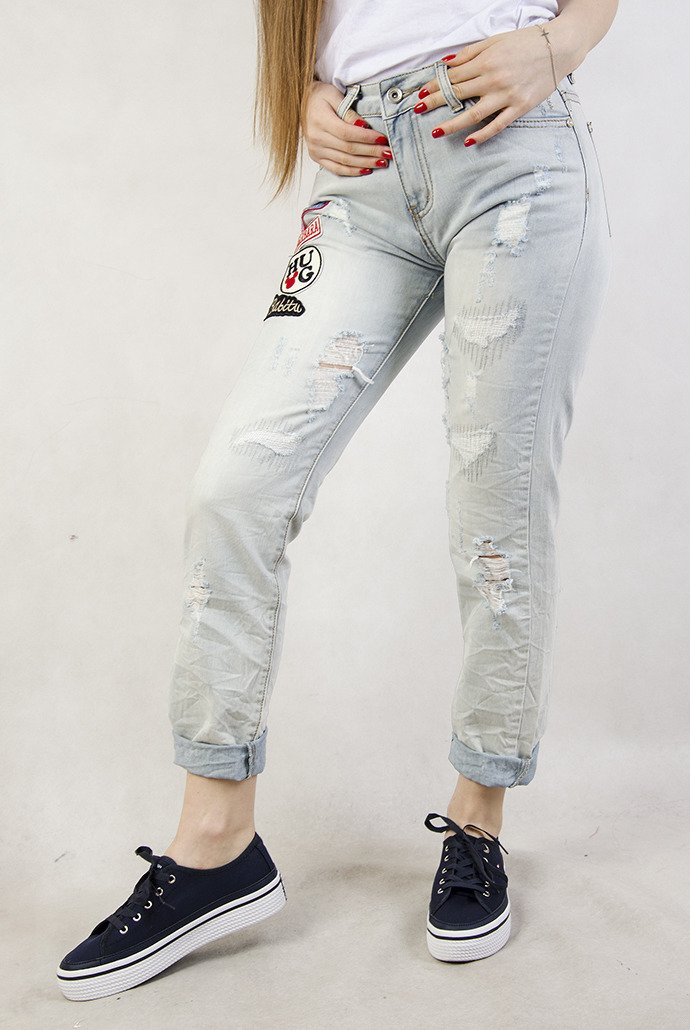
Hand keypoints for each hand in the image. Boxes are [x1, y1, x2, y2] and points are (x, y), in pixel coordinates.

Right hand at [303, 80, 391, 175]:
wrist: (303, 102)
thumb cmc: (321, 96)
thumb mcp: (334, 95)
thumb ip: (348, 110)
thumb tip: (363, 126)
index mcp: (320, 120)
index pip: (347, 133)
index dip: (366, 138)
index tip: (382, 139)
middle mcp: (316, 138)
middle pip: (348, 149)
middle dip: (371, 152)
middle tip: (388, 153)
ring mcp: (315, 150)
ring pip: (344, 161)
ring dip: (365, 163)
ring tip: (382, 162)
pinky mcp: (316, 157)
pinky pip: (336, 169)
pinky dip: (352, 171)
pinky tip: (366, 170)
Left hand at [413, 23, 580, 144]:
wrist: (558, 47)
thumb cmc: (526, 42)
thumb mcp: (496, 40)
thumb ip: (471, 53)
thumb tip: (447, 63)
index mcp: (486, 61)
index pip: (454, 76)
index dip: (435, 84)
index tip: (422, 92)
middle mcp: (494, 79)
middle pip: (458, 94)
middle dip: (435, 102)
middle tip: (418, 111)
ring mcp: (506, 95)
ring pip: (473, 113)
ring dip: (452, 124)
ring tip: (436, 132)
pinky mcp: (519, 108)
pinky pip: (497, 125)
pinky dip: (482, 134)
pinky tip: (467, 141)